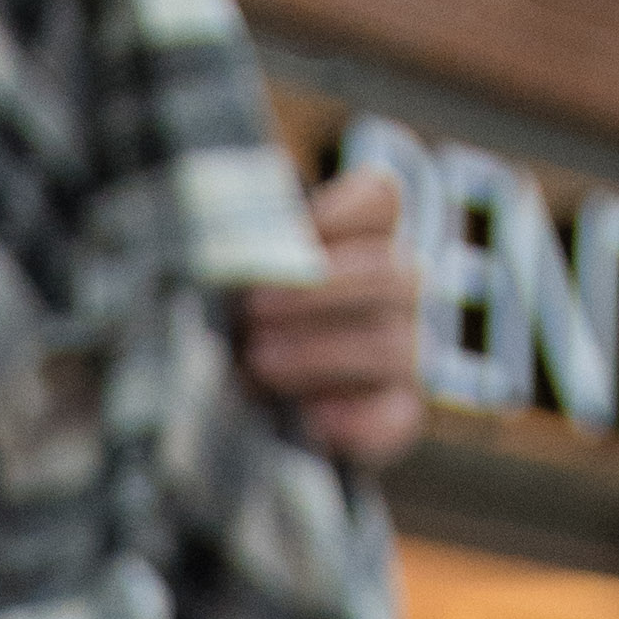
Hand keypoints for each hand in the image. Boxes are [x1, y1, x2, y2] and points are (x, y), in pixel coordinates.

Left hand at [244, 157, 429, 465]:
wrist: (239, 402)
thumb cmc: (235, 319)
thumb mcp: (232, 281)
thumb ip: (239, 257)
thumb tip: (215, 247)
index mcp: (364, 237)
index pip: (382, 198)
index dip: (344, 209)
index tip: (296, 232)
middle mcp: (396, 290)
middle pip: (389, 273)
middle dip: (318, 292)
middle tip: (252, 310)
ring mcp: (404, 351)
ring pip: (391, 345)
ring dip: (321, 353)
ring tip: (258, 363)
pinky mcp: (396, 412)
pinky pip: (397, 417)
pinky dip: (360, 421)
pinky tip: (311, 421)